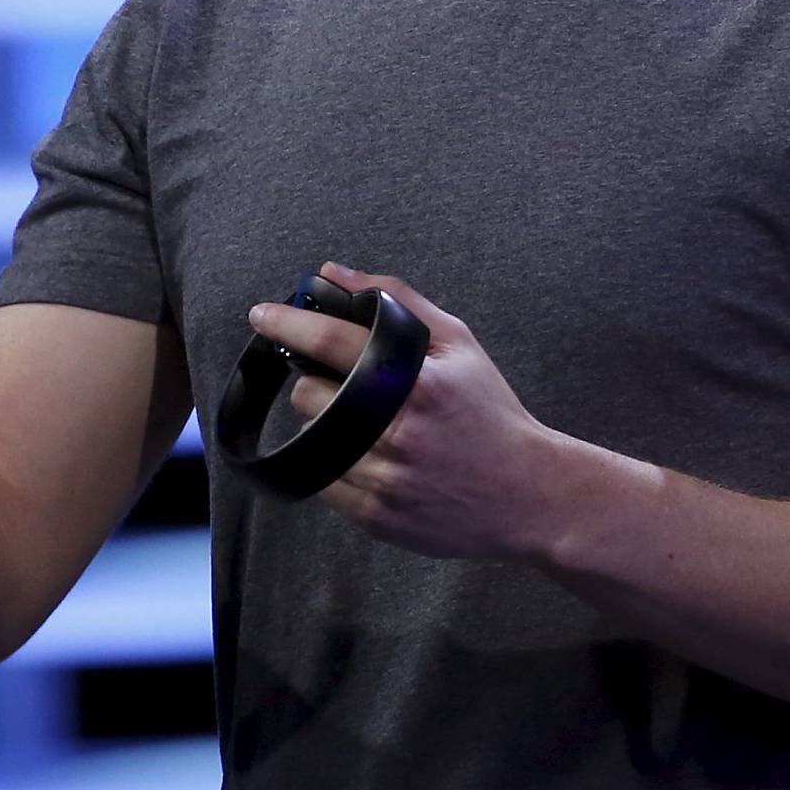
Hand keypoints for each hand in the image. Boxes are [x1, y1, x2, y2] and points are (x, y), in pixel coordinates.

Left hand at [249, 260, 560, 561]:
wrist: (528, 495)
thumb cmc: (489, 412)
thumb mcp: (458, 345)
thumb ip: (396, 301)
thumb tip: (333, 273)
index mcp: (417, 382)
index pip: (332, 341)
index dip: (289, 322)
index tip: (262, 314)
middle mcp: (397, 431)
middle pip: (309, 394)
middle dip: (316, 383)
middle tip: (343, 385)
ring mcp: (385, 479)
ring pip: (312, 440)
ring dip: (326, 426)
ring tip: (366, 426)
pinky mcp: (377, 516)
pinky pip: (324, 482)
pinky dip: (336, 465)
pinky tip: (374, 459)